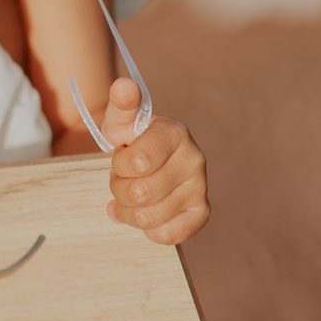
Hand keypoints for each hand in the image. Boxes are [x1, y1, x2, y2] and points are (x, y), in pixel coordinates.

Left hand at [103, 79, 209, 245]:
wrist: (144, 161)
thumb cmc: (129, 140)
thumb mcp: (120, 121)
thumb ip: (121, 103)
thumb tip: (123, 85)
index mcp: (175, 132)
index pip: (137, 163)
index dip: (119, 166)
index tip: (122, 157)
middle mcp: (194, 158)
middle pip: (139, 193)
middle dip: (119, 190)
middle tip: (123, 179)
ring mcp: (201, 186)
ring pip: (149, 218)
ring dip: (128, 212)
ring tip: (129, 196)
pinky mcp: (201, 212)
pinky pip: (168, 235)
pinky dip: (149, 230)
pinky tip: (145, 213)